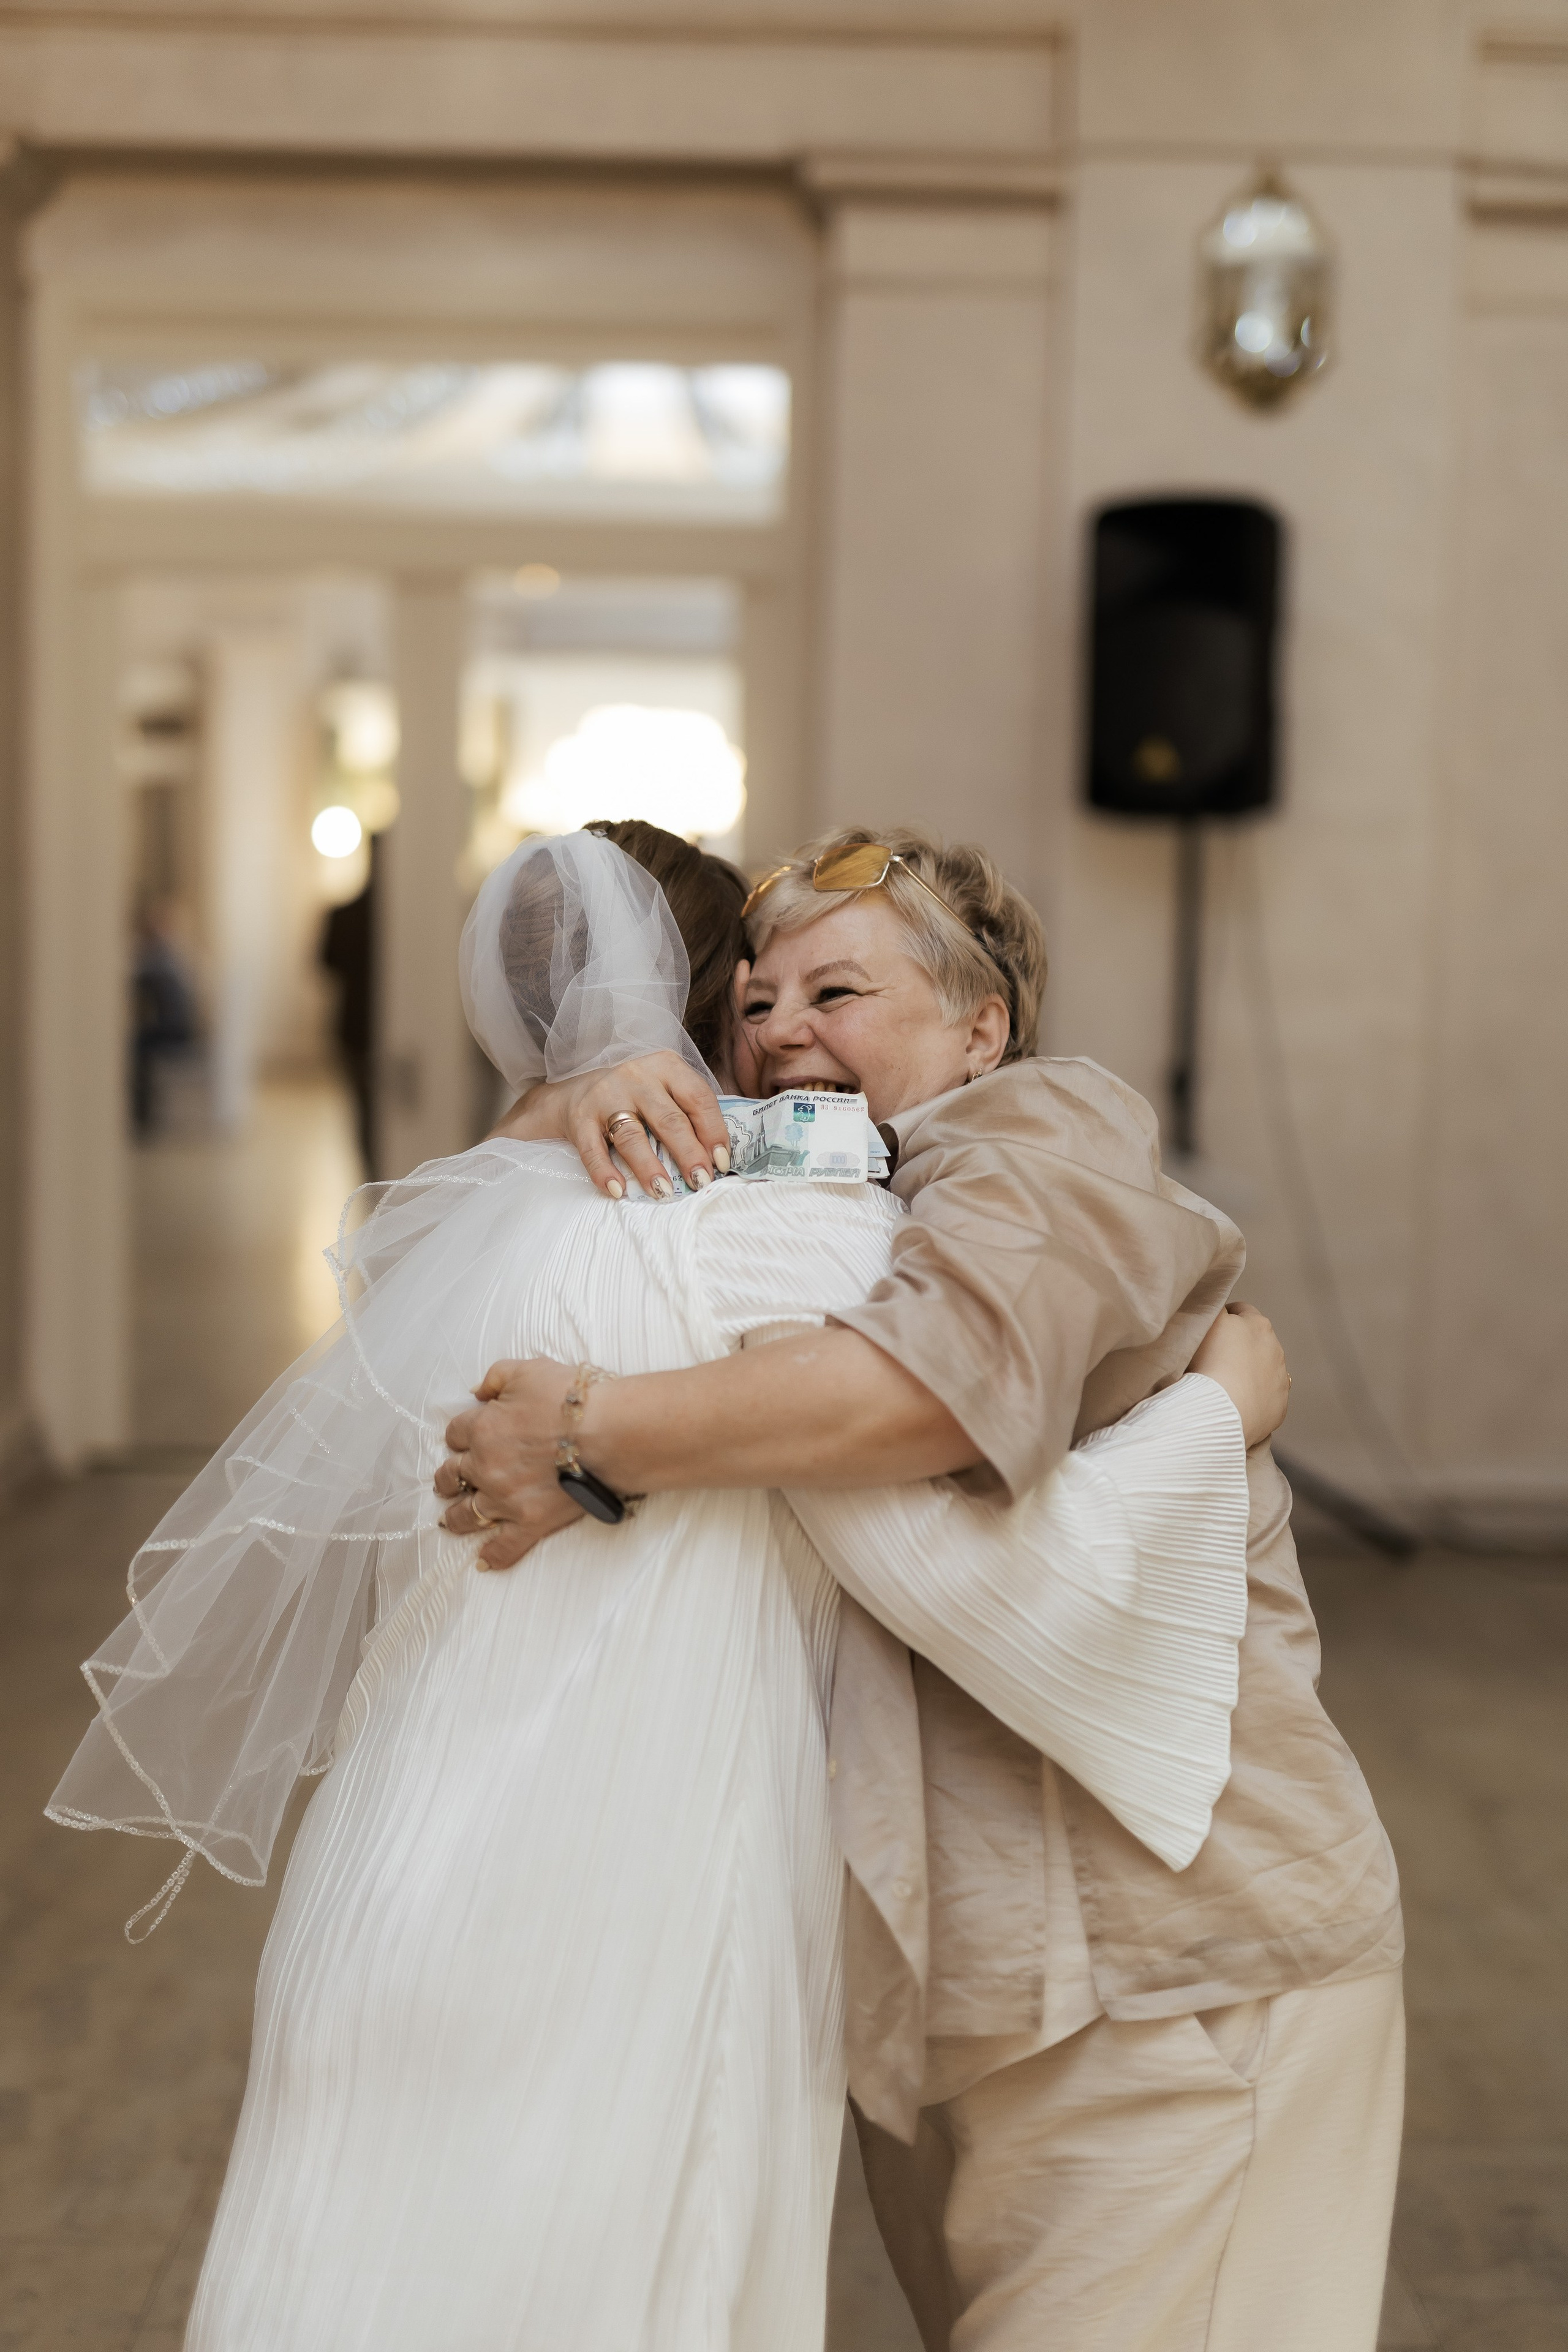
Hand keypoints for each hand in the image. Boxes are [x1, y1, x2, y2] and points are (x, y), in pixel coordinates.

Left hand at [435, 1358, 584, 1568]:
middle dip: (449, 1478)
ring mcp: (506, 1498)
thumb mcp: (528, 1369)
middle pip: (452, 1476)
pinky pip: (505, 1546)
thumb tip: (477, 1392)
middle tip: (449, 1482)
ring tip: (451, 1520)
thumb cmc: (571, 1397)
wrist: (608, 1431)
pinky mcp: (531, 1522)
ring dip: (456, 1517)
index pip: (455, 1434)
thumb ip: (495, 1377)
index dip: (460, 1436)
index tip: (465, 1438)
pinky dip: (494, 1554)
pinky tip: (484, 1560)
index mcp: (483, 1428)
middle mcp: (486, 1466)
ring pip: (467, 1514)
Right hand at [488, 1055, 730, 1200]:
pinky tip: (618, 1191)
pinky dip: (604, 1172)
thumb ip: (689, 1113)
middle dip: (689, 1154)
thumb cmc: (633, 1097)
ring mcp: (605, 1095)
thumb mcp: (664, 1091)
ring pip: (633, 1136)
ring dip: (650, 1168)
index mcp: (666, 1067)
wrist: (574, 1092)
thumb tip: (719, 1158)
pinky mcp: (579, 1118)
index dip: (713, 1131)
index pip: (698, 1098)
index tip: (721, 1162)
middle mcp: (636, 1076)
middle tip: (701, 1183)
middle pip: (670, 1119)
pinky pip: (593, 1149)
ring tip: (663, 1192)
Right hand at [1190, 1303, 1290, 1450]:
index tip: (1209, 1328)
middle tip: (1213, 1357)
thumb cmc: (1210, 1361)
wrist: (1222, 1410)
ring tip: (1224, 1383)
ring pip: (1264, 1370)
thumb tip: (1218, 1305)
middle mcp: (1276, 1350)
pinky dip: (1253, 1398)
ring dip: (1248, 1372)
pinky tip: (1235, 1403)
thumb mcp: (1206, 1321)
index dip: (1224, 1316)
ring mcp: (1280, 1380)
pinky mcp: (1278, 1407)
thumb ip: (1213, 1307)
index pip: (1241, 1310)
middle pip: (1255, 1341)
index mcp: (1258, 1325)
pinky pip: (1265, 1398)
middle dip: (1239, 1346)